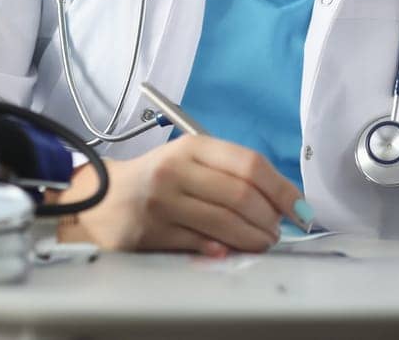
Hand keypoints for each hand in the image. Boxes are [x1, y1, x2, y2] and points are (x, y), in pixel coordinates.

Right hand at [52, 137, 307, 255]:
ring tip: (263, 243)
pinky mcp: (150, 231)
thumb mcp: (188, 162)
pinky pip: (198, 244)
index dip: (282, 189)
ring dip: (252, 238)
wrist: (99, 198)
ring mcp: (162, 201)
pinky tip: (231, 251)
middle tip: (277, 231)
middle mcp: (177, 170)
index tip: (300, 209)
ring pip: (223, 222)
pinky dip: (221, 249)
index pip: (249, 164)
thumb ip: (228, 174)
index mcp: (192, 147)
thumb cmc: (156, 179)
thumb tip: (278, 202)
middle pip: (240, 195)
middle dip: (268, 218)